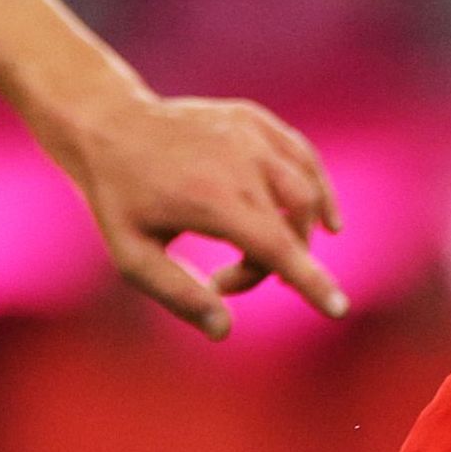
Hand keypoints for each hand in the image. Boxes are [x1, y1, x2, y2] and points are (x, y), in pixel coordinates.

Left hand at [59, 90, 345, 338]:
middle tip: (229, 282)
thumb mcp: (133, 257)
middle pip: (293, 225)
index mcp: (211, 197)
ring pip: (307, 190)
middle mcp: (239, 160)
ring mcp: (250, 134)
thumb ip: (178, 294)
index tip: (338, 310)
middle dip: (277, 264)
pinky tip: (316, 218)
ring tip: (269, 257)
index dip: (310, 281)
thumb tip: (224, 331)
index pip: (276, 247)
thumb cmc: (120, 200)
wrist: (111, 127)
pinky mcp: (255, 120)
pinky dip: (315, 190)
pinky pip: (302, 158)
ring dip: (301, 232)